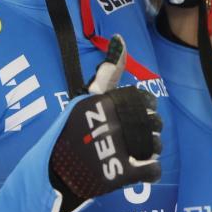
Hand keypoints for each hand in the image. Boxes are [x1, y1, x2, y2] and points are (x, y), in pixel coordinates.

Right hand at [50, 37, 161, 211]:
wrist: (54, 174)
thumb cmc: (72, 133)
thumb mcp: (86, 99)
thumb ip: (108, 72)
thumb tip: (121, 38)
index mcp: (104, 102)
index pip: (146, 100)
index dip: (143, 110)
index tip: (131, 117)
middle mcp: (112, 121)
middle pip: (155, 123)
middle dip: (148, 132)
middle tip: (129, 139)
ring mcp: (117, 148)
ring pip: (157, 145)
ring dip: (148, 151)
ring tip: (130, 154)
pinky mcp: (122, 174)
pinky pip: (154, 170)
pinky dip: (149, 171)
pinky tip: (137, 170)